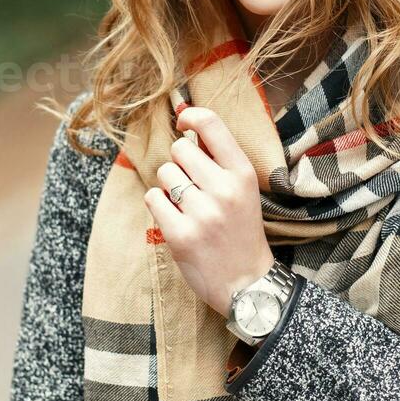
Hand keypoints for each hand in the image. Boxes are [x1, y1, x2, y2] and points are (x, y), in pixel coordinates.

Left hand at [143, 106, 273, 316]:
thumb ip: (220, 159)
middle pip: (180, 150)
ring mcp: (202, 214)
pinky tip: (175, 220)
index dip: (191, 117)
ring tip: (187, 207)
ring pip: (164, 174)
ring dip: (169, 187)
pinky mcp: (180, 235)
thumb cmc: (240, 230)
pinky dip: (159, 207)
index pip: (212, 125)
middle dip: (180, 164)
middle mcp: (224, 190)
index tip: (183, 124)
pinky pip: (153, 199)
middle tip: (192, 187)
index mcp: (243, 174)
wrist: (246, 283)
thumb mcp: (243, 190)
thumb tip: (188, 120)